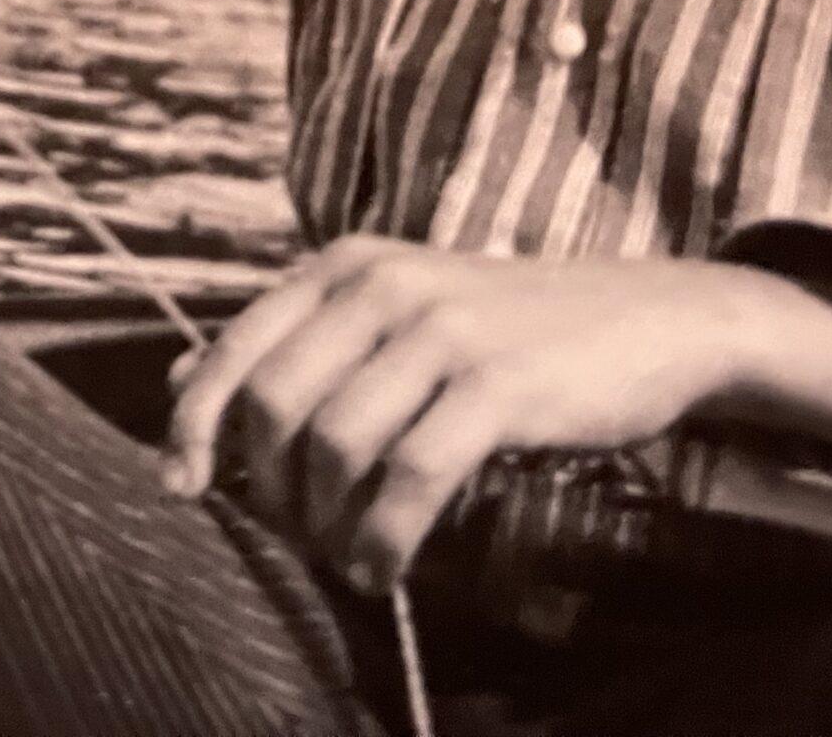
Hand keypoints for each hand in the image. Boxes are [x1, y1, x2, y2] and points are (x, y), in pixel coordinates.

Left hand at [162, 239, 831, 594]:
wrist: (653, 319)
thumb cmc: (513, 329)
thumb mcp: (396, 315)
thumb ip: (295, 343)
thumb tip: (178, 379)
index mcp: (346, 266)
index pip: (234, 347)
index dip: (193, 425)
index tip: (184, 489)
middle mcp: (381, 285)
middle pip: (272, 404)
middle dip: (272, 489)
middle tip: (300, 538)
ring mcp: (440, 330)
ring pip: (335, 446)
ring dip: (329, 525)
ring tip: (350, 560)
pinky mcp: (496, 385)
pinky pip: (409, 477)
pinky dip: (385, 537)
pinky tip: (387, 565)